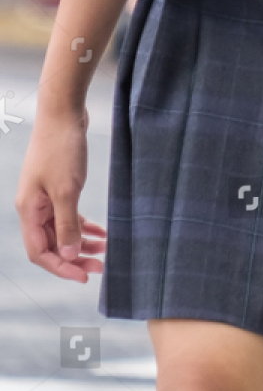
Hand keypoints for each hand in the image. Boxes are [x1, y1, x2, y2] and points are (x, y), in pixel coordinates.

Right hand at [15, 106, 105, 282]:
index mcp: (29, 211)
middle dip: (74, 258)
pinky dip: (84, 225)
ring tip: (105, 253)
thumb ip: (67, 224)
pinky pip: (69, 215)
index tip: (85, 277)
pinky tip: (102, 233)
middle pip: (51, 244)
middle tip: (100, 268)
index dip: (61, 267)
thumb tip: (69, 255)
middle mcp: (33, 208)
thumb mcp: (67, 190)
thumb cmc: (62, 149)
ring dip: (81, 243)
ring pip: (62, 230)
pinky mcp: (58, 187)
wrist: (64, 114)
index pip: (40, 252)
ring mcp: (45, 197)